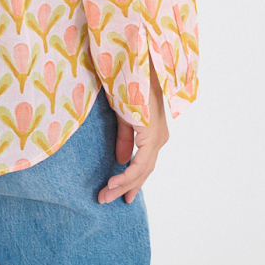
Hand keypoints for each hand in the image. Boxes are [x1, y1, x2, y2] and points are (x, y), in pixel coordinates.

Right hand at [98, 54, 168, 204]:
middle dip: (124, 188)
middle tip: (105, 200)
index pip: (144, 164)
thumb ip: (125, 137)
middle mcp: (159, 138)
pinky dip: (126, 176)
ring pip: (142, 171)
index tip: (117, 193)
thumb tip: (121, 159)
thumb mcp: (123, 115)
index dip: (131, 181)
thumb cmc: (128, 84)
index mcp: (154, 133)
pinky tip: (113, 183)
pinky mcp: (151, 134)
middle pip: (143, 171)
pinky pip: (140, 163)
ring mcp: (157, 137)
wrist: (134, 65)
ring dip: (122, 185)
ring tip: (104, 196)